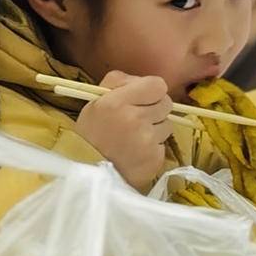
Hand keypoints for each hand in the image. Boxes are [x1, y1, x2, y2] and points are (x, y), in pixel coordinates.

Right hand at [76, 71, 172, 191]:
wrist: (88, 174)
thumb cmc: (91, 134)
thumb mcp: (95, 100)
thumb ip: (118, 82)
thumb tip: (140, 81)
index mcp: (118, 102)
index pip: (158, 85)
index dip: (151, 90)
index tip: (142, 99)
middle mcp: (136, 119)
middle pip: (166, 104)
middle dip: (155, 109)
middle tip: (139, 118)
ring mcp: (148, 141)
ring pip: (167, 125)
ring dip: (155, 129)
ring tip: (136, 138)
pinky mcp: (155, 159)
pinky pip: (163, 146)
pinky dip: (153, 148)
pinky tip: (137, 152)